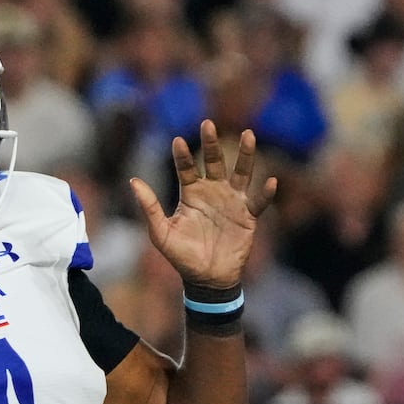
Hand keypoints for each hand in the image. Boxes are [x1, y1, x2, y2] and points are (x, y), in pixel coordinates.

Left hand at [130, 119, 276, 288]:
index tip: (176, 141)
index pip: (185, 169)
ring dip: (245, 155)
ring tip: (248, 135)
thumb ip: (149, 207)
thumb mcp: (161, 233)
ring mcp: (232, 202)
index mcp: (191, 194)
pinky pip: (258, 202)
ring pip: (241, 173)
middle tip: (207, 124)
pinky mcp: (248, 217)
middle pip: (213, 162)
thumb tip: (133, 181)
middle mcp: (213, 192)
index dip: (181, 156)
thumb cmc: (182, 256)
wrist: (206, 279)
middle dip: (211, 144)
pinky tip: (270, 181)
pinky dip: (265, 193)